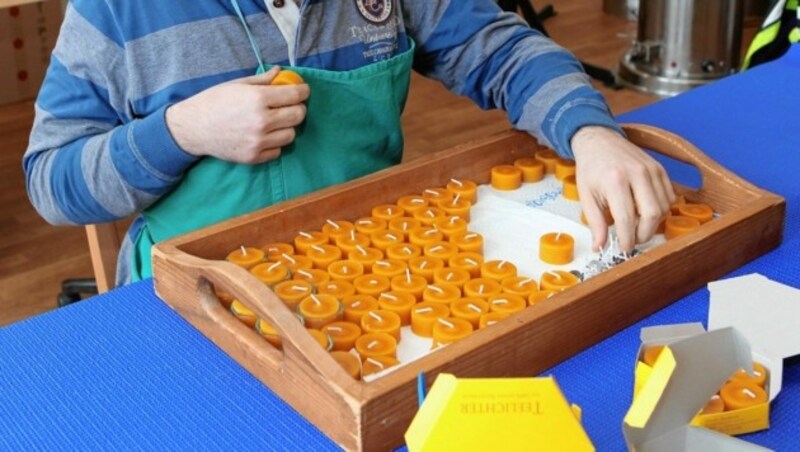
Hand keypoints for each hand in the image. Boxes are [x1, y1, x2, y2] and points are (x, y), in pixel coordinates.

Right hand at [165, 66, 308, 163]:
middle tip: (290, 106)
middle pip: (298, 115)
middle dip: (297, 108)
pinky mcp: (254, 157)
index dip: (303, 90)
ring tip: (274, 121)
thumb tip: (280, 72)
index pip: (295, 95)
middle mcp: (262, 121)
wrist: (193, 128)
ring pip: (291, 135)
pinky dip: (275, 143)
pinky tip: (264, 135)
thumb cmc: (214, 102)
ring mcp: (259, 141)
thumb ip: (263, 80)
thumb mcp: (237, 84)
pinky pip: (278, 150)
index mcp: (258, 98)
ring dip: (286, 127)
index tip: (303, 90)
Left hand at [571, 126, 674, 252]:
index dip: (627, 239)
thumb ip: (595, 223)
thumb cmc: (591, 168)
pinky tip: (645, 212)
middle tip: (633, 240)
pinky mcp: (660, 169)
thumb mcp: (586, 196)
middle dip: (644, 234)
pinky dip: (661, 210)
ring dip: (653, 224)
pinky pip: (669, 197)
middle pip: (652, 214)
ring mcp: (652, 169)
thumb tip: (600, 247)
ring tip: (637, 226)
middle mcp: (637, 174)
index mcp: (615, 181)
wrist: (599, 140)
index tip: (623, 248)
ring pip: (664, 207)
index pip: (626, 219)